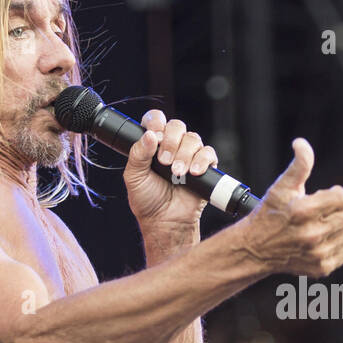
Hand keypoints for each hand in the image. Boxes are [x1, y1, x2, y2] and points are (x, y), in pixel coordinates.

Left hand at [123, 110, 219, 225]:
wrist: (165, 222)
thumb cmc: (148, 200)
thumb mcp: (134, 176)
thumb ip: (138, 154)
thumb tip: (148, 135)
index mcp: (152, 144)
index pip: (156, 120)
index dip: (156, 122)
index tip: (154, 136)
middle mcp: (172, 146)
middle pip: (177, 126)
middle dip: (170, 141)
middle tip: (164, 162)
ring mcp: (189, 155)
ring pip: (193, 139)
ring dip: (185, 154)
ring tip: (177, 173)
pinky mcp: (205, 167)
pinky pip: (208, 153)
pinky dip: (202, 160)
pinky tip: (193, 173)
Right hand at [235, 138, 342, 277]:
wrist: (255, 248)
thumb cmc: (270, 214)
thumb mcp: (282, 186)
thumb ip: (299, 164)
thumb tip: (301, 143)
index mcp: (304, 211)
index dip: (337, 194)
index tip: (327, 196)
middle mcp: (312, 234)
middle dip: (338, 210)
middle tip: (322, 212)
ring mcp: (317, 253)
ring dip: (339, 227)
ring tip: (322, 225)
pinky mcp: (321, 267)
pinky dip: (338, 244)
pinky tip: (323, 240)